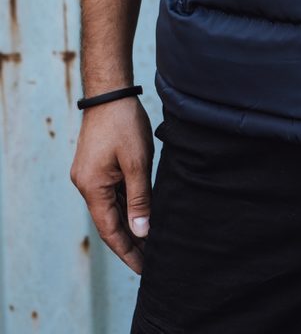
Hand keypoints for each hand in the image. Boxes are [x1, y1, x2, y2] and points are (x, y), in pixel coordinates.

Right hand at [70, 96, 154, 273]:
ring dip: (129, 224)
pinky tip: (141, 215)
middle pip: (110, 222)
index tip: (144, 268)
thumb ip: (140, 199)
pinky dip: (126, 206)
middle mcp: (86, 185)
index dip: (128, 251)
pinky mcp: (97, 166)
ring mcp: (90, 176)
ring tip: (151, 242)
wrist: (110, 93)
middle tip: (153, 260)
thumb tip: (142, 232)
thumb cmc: (124, 124)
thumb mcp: (138, 163)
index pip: (111, 230)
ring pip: (112, 208)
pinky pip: (112, 193)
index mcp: (92, 188)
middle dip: (131, 242)